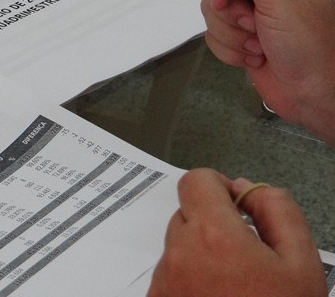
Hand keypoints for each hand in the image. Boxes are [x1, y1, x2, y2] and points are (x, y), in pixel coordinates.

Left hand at [147, 168, 326, 296]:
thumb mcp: (302, 262)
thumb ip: (277, 209)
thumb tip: (247, 188)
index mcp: (212, 236)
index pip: (196, 180)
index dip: (218, 186)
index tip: (235, 205)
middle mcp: (178, 256)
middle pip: (187, 214)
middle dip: (214, 224)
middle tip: (246, 255)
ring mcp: (163, 282)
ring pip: (179, 246)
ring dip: (203, 254)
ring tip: (235, 286)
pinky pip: (171, 274)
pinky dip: (191, 279)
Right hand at [201, 0, 334, 143]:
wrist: (313, 96)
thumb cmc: (311, 47)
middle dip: (230, 13)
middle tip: (253, 26)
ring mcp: (254, 12)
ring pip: (213, 13)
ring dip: (231, 35)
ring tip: (257, 45)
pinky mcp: (242, 35)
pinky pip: (214, 35)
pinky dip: (229, 50)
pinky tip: (254, 57)